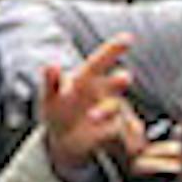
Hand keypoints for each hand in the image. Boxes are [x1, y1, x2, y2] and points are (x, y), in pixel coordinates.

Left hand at [41, 35, 147, 177]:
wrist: (66, 140)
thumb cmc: (59, 110)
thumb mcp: (51, 98)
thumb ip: (51, 82)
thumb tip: (50, 65)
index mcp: (89, 79)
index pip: (101, 61)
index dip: (114, 49)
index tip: (128, 38)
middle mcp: (105, 93)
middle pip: (117, 82)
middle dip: (119, 80)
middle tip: (123, 79)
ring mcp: (113, 113)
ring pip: (116, 110)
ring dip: (108, 112)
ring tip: (91, 117)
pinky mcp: (119, 134)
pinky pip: (128, 135)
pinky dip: (132, 137)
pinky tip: (131, 143)